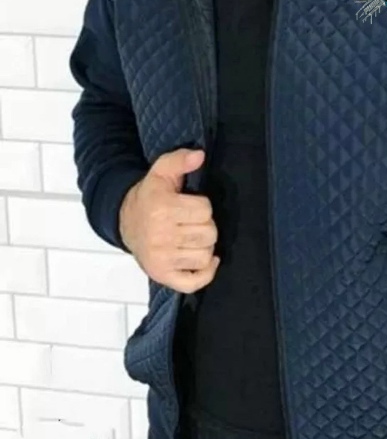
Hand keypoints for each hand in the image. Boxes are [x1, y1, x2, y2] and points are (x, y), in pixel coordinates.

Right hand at [119, 148, 219, 293]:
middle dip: (205, 226)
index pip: (205, 210)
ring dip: (204, 246)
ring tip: (191, 238)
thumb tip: (199, 155)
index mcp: (161, 208)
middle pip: (209, 234)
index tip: (189, 206)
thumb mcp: (161, 172)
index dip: (202, 206)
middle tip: (190, 222)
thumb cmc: (149, 197)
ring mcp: (161, 259)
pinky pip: (194, 282)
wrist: (125, 221)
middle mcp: (160, 236)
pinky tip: (205, 260)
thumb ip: (179, 160)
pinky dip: (205, 273)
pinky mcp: (162, 276)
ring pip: (205, 255)